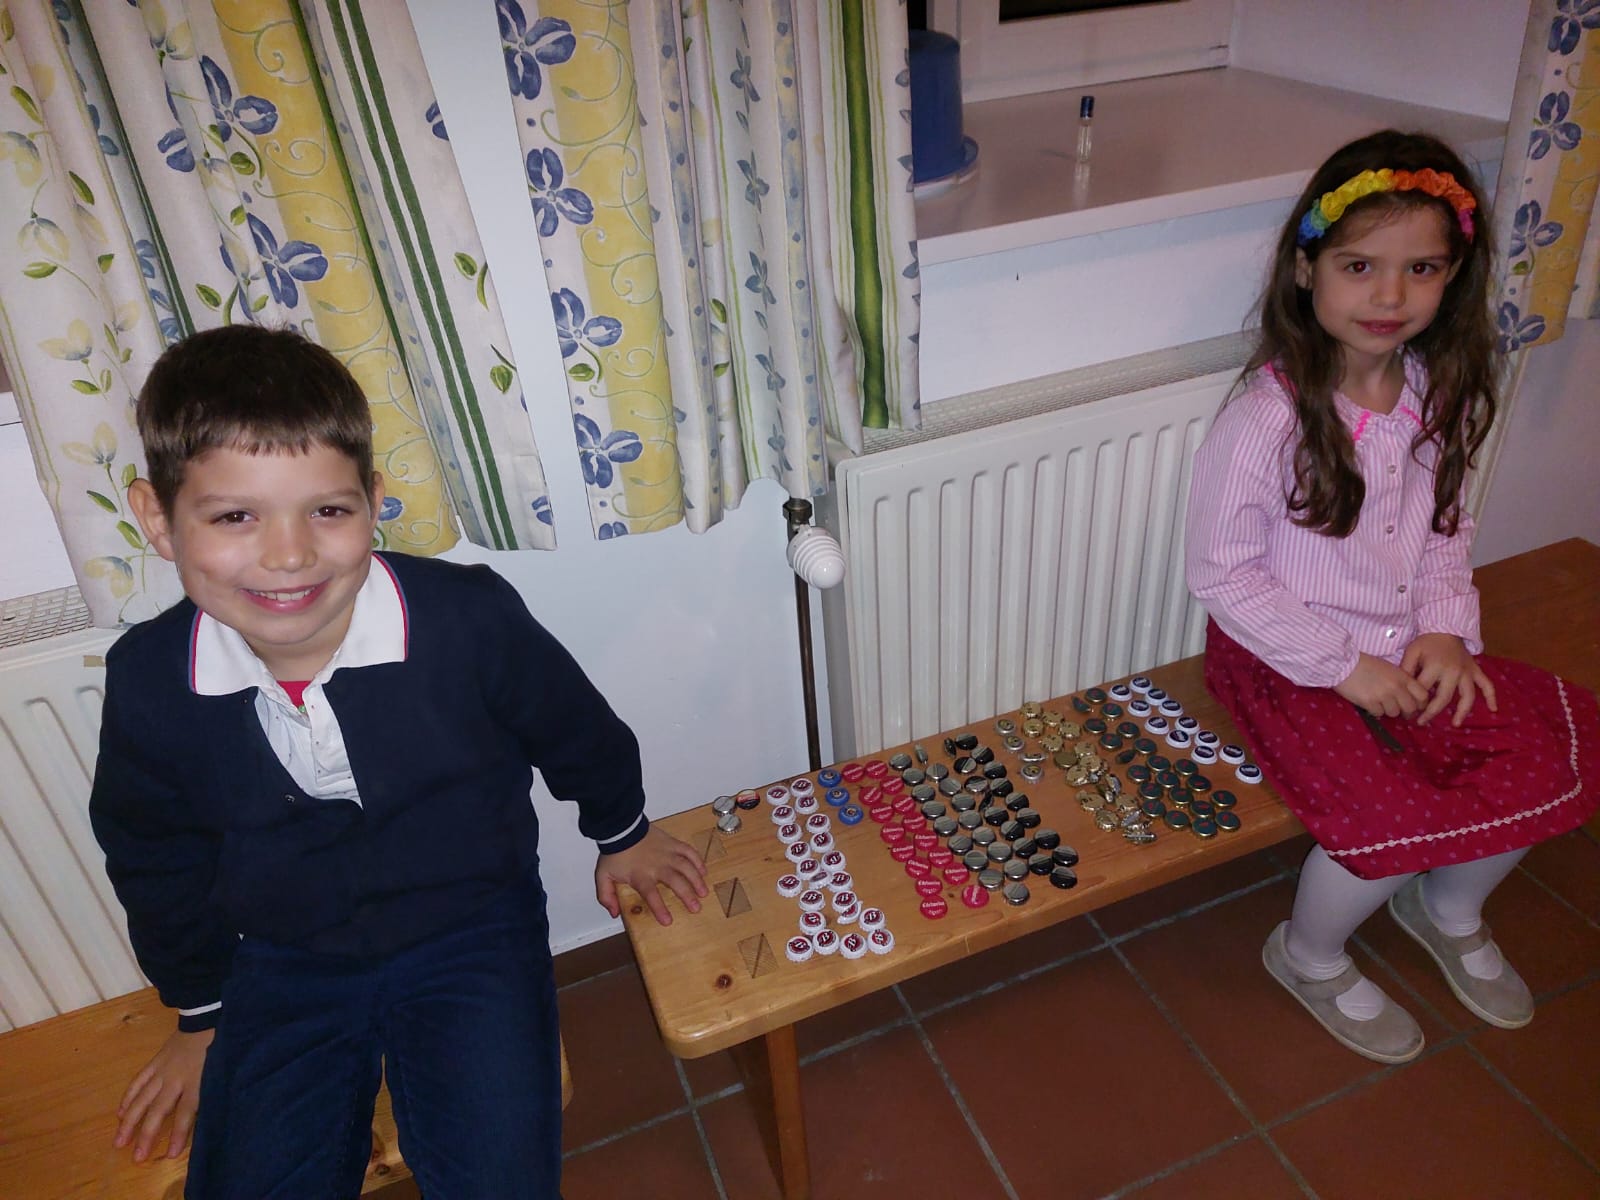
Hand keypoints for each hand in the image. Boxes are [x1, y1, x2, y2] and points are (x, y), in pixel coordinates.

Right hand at [115, 1026, 212, 1161]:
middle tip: (137, 1157)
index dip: (179, 1133)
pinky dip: (128, 1097)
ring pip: (142, 1098)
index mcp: (197, 1081)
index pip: (186, 1112)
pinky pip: (138, 1081)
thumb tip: (206, 1119)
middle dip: (147, 1134)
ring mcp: (162, 1070)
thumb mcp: (222, 1072)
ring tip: (119, 1141)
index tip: (172, 1154)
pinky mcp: (155, 1062)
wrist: (207, 1018)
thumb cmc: (218, 1049)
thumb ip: (212, 1093)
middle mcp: (176, 1078)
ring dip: (129, 1121)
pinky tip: (120, 1113)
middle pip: (158, 1110)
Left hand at [595, 825, 708, 925]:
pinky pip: (688, 851)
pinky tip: (703, 871)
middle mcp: (657, 866)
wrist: (621, 828)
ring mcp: (667, 854)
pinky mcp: (672, 843)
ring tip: (704, 892)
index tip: (668, 921)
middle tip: (696, 908)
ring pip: (686, 867)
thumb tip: (614, 913)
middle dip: (687, 896)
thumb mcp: (603, 876)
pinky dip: (698, 861)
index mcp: (641, 875)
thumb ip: (606, 896)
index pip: (652, 895)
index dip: (660, 908)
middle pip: (676, 882)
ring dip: (697, 880)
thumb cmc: (615, 853)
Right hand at [1334, 652, 1430, 718]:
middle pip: (1410, 708)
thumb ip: (1401, 681)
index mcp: (1402, 677)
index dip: (1421, 704)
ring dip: (1388, 710)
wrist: (1344, 664)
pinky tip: (1369, 702)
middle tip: (1399, 710)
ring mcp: (1383, 696)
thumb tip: (1408, 697)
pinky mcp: (1370, 703)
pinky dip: (1375, 710)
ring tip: (1380, 702)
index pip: (1423, 695)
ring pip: (1394, 713)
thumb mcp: (1389, 669)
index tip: (1415, 706)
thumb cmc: (1366, 664)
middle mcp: (1396, 687)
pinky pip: (1378, 714)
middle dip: (1406, 712)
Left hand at [1401, 632, 1497, 726]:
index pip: (1423, 690)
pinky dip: (1492, 696)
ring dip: (1462, 711)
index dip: (1414, 702)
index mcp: (1435, 666)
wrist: (1446, 628)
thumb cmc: (1427, 642)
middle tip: (1421, 722)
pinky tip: (1493, 709)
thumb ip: (1406, 669)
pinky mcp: (1476, 670)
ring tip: (1455, 724)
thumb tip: (1401, 690)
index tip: (1407, 710)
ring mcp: (1467, 672)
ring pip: (1467, 696)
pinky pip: (1487, 684)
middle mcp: (1453, 672)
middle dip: (1431, 712)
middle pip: (1443, 698)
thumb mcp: (1412, 652)